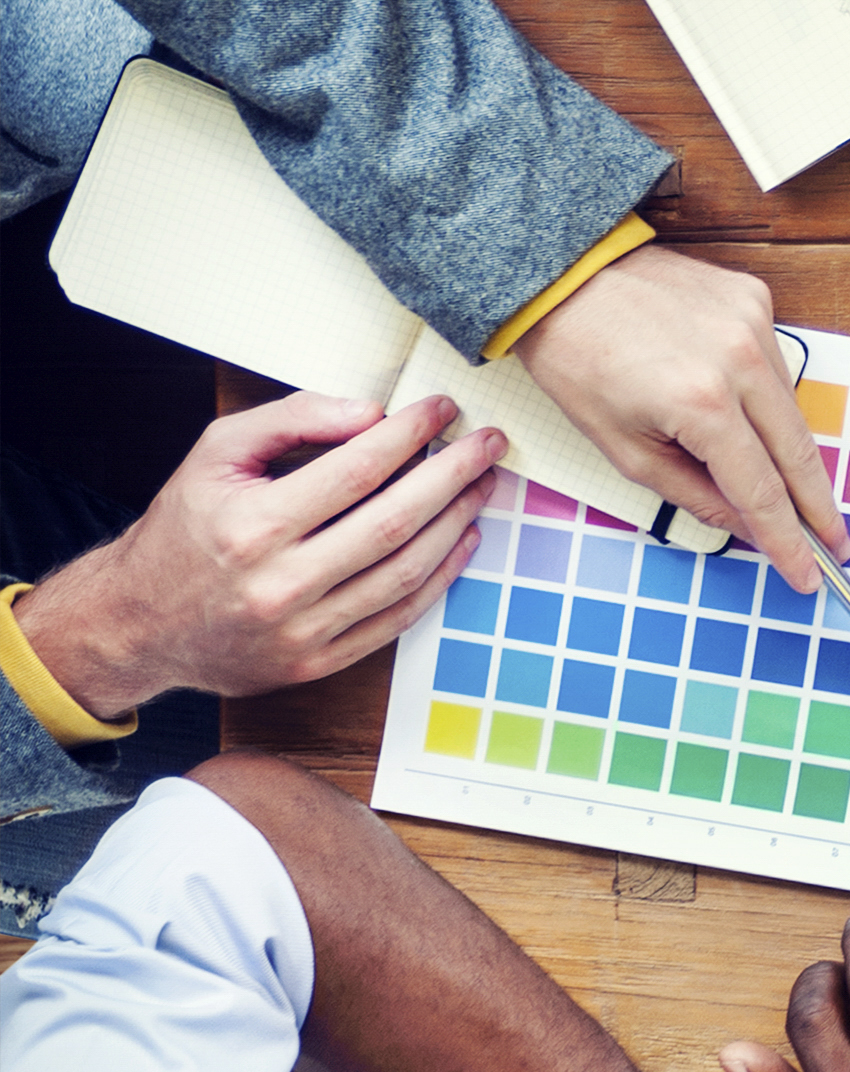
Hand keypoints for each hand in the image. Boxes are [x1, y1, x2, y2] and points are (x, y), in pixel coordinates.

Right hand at [12, 391, 499, 714]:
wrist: (137, 621)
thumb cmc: (185, 527)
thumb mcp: (216, 454)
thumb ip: (291, 419)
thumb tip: (372, 411)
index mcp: (251, 526)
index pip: (358, 470)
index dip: (411, 434)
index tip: (443, 408)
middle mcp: (277, 584)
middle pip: (394, 521)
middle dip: (454, 475)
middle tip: (490, 443)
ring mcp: (300, 631)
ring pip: (404, 572)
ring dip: (455, 522)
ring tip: (482, 485)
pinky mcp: (314, 663)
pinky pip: (396, 618)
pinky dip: (439, 577)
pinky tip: (461, 539)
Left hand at [513, 247, 845, 586]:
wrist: (562, 275)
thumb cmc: (578, 361)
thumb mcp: (622, 447)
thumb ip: (692, 492)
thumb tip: (744, 524)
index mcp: (701, 404)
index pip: (762, 490)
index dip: (788, 539)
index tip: (809, 573)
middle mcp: (740, 360)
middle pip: (799, 452)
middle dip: (818, 507)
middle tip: (835, 546)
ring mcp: (755, 324)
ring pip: (792, 409)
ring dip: (789, 451)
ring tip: (784, 484)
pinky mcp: (756, 300)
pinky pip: (776, 366)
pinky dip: (765, 397)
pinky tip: (739, 405)